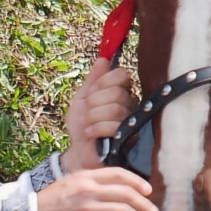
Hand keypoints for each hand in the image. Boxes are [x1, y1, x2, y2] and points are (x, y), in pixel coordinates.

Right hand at [35, 167, 157, 210]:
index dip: (138, 182)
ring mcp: (88, 210)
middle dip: (145, 205)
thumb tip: (116, 191)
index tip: (148, 191)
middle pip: (127, 195)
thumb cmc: (48, 204)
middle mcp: (89, 191)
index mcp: (86, 177)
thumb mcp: (70, 183)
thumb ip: (91, 183)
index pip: (119, 174)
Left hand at [62, 57, 137, 172]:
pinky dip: (95, 129)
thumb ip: (93, 80)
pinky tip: (92, 134)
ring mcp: (131, 123)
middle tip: (88, 114)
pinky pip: (112, 126)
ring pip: (113, 109)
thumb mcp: (82, 99)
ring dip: (93, 118)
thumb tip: (102, 59)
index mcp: (121, 93)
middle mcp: (130, 105)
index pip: (121, 75)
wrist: (78, 152)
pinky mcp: (128, 139)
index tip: (92, 92)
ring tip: (89, 126)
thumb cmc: (83, 126)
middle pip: (115, 92)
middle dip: (93, 103)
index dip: (103, 82)